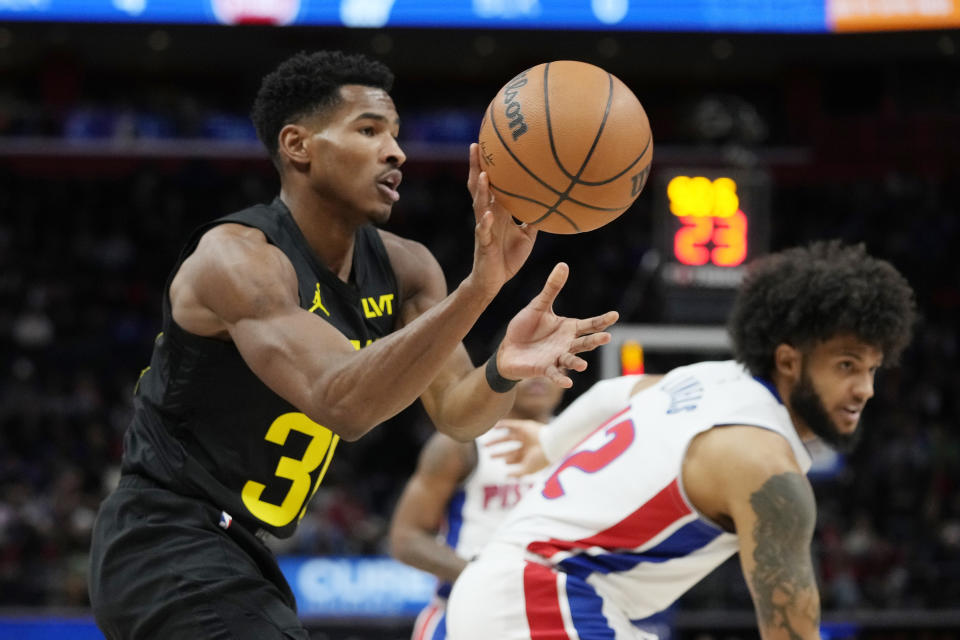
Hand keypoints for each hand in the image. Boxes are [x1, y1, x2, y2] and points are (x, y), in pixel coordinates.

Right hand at [466, 143, 537, 298]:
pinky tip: (488, 214)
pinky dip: (485, 223)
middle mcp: (487, 215)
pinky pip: (483, 232)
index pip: (490, 182)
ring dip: (480, 190)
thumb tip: (552, 203)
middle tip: (475, 145)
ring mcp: (484, 228)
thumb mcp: (527, 235)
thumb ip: (534, 218)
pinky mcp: (484, 244)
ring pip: (479, 205)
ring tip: (482, 173)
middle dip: (474, 166)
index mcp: (497, 211)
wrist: (494, 281)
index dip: (486, 164)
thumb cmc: (509, 257)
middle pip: (478, 186)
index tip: (487, 142)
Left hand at [486, 419, 549, 476]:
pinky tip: (494, 427)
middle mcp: (527, 445)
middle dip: (500, 453)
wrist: (551, 444)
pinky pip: (512, 424)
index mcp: (529, 455)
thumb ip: (517, 473)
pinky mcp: (525, 426)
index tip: (503, 462)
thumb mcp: (527, 469)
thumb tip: (507, 476)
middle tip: (489, 455)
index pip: (516, 458)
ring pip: (508, 437)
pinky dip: (503, 425)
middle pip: (510, 449)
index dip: (508, 460)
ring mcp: (526, 435)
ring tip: (485, 445)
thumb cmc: (540, 458)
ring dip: (497, 440)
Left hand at [497, 263, 618, 387]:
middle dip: (595, 341)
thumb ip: (552, 288)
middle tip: (606, 337)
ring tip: (582, 365)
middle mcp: (567, 344)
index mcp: (568, 328)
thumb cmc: (525, 327)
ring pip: (571, 360)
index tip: (614, 315)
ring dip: (576, 363)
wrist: (508, 349)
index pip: (589, 324)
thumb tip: (563, 265)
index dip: (601, 320)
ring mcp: (557, 358)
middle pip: (584, 342)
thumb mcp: (538, 305)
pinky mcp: (544, 369)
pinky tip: (567, 383)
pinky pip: (554, 374)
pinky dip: (560, 379)